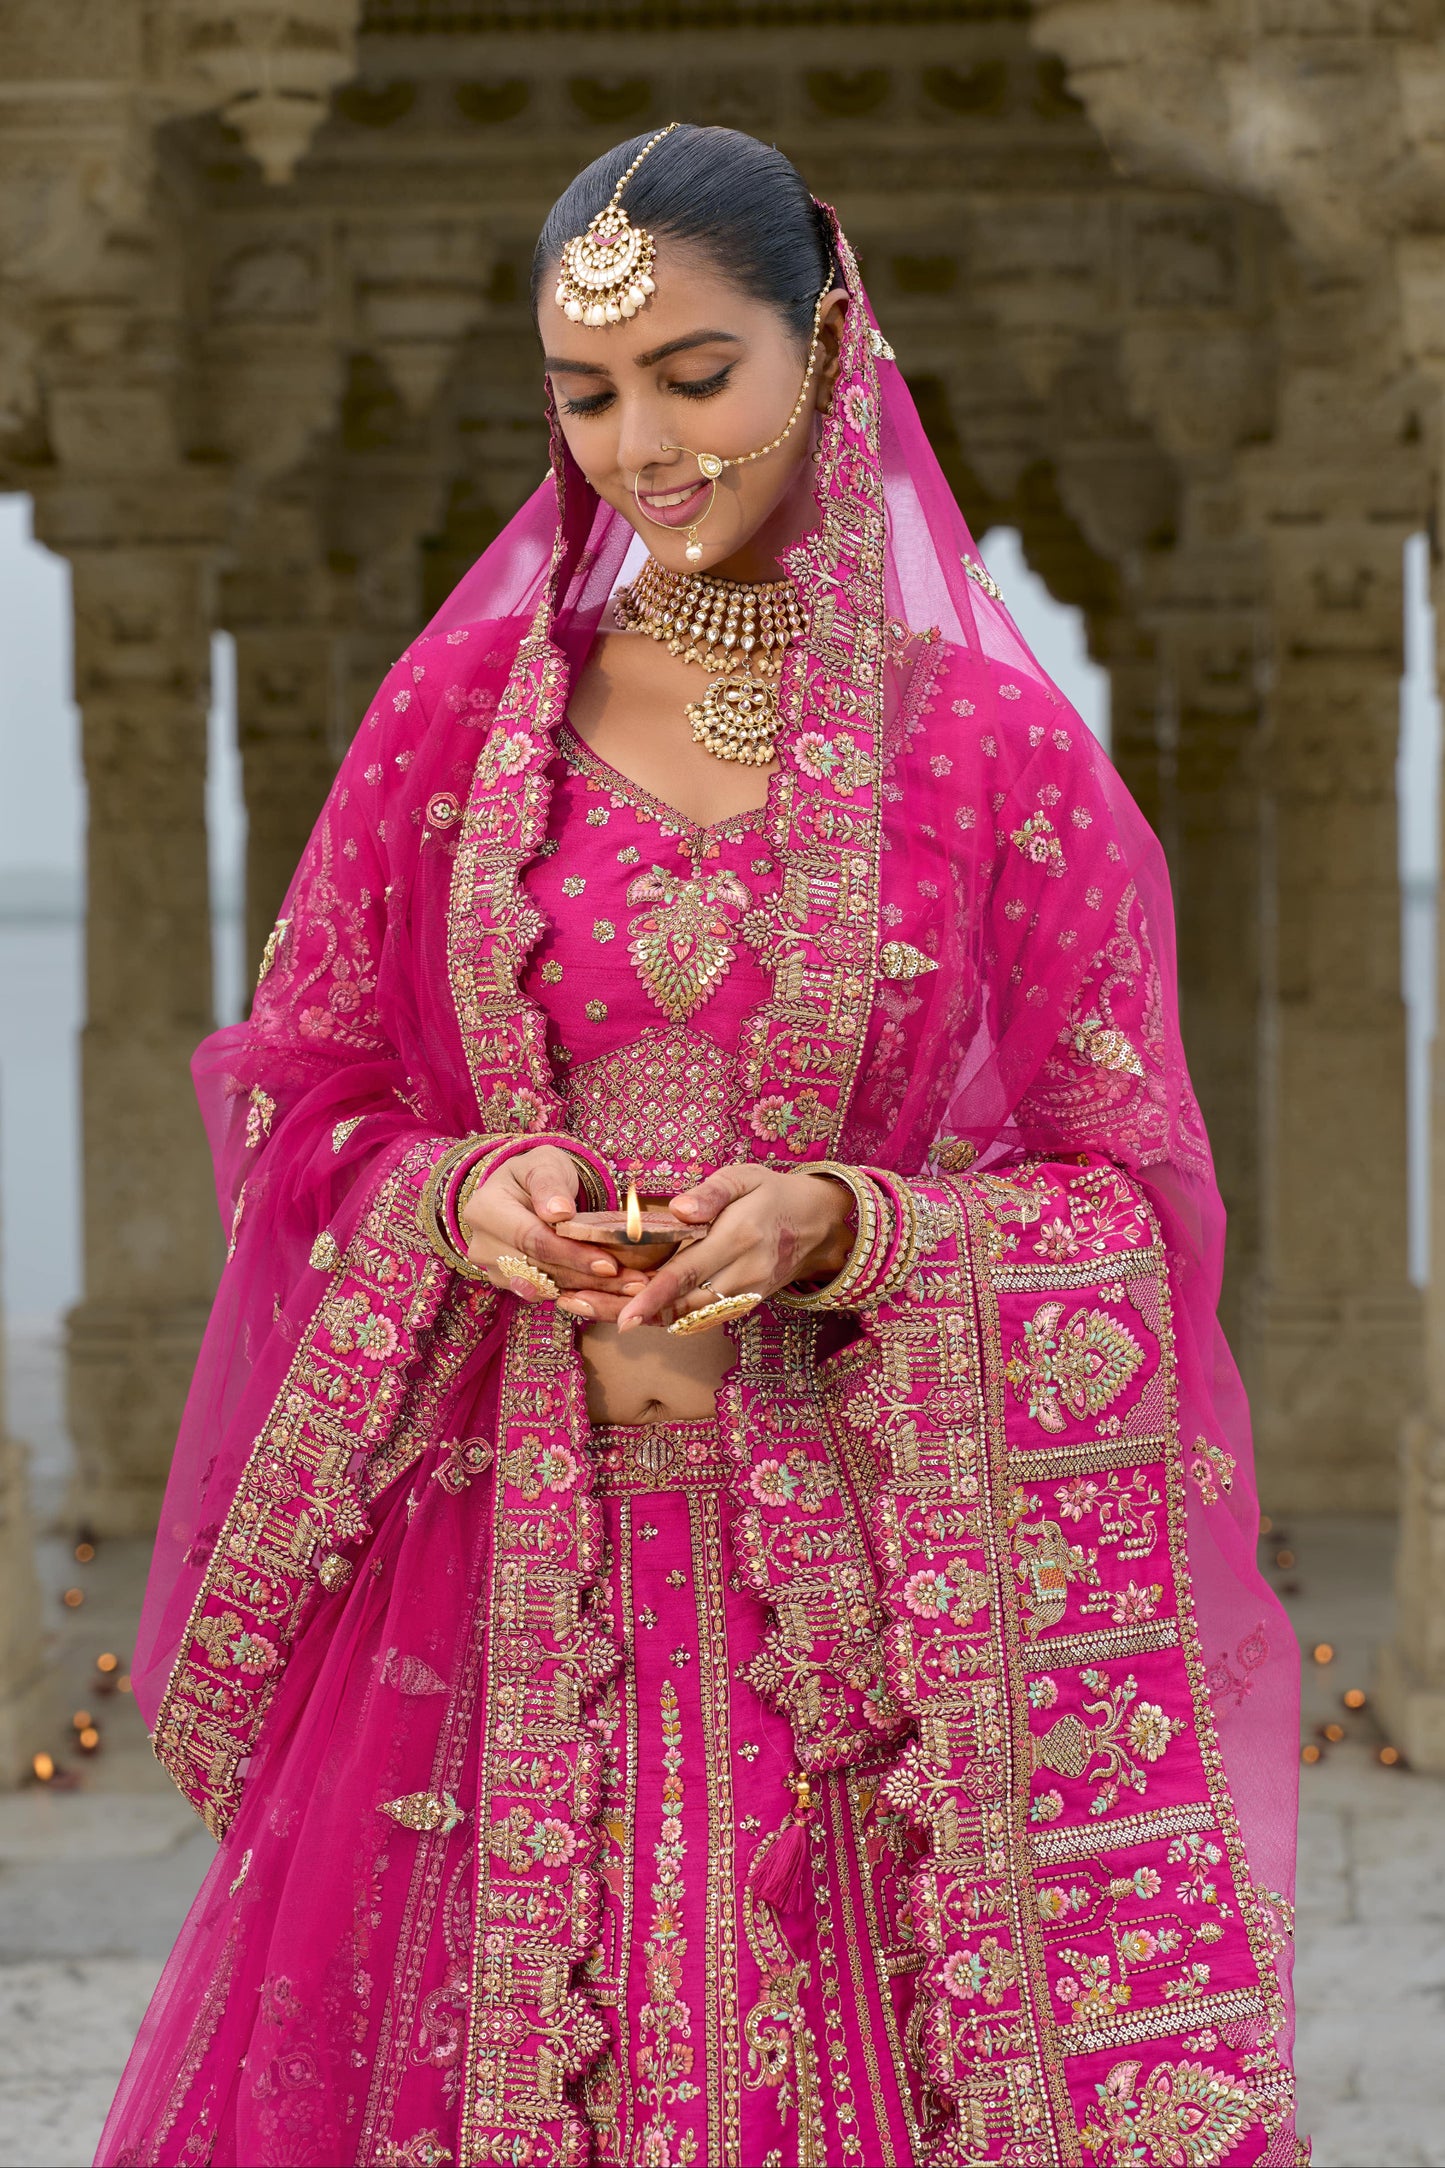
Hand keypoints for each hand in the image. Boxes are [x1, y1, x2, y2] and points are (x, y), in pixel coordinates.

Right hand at [460, 1147, 648, 1317]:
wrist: (524, 1190)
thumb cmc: (537, 1173)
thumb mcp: (544, 1164)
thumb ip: (549, 1184)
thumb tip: (558, 1212)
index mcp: (485, 1210)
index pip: (532, 1240)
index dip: (571, 1254)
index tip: (609, 1264)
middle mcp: (483, 1245)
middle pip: (540, 1270)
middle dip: (588, 1278)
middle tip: (633, 1283)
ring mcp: (494, 1269)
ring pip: (546, 1288)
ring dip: (589, 1291)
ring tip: (630, 1289)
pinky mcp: (511, 1284)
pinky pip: (547, 1294)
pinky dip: (580, 1294)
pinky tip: (612, 1293)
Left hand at [610, 1165, 853, 1332]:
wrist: (820, 1222)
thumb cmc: (773, 1193)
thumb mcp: (744, 1177)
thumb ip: (711, 1192)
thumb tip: (677, 1209)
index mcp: (738, 1237)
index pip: (687, 1272)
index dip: (652, 1296)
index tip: (623, 1316)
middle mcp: (743, 1272)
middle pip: (683, 1304)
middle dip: (636, 1312)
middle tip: (585, 1308)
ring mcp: (747, 1294)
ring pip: (692, 1317)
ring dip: (649, 1319)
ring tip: (602, 1311)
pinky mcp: (748, 1304)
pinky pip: (706, 1319)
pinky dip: (674, 1320)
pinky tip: (643, 1314)